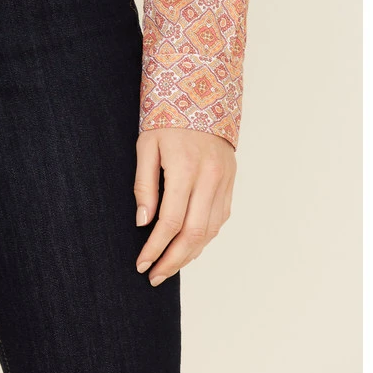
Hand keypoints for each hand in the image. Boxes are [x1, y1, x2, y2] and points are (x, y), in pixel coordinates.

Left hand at [133, 127, 234, 284]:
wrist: (202, 96)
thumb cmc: (167, 119)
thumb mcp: (147, 145)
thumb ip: (145, 184)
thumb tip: (144, 223)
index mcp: (186, 168)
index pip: (171, 222)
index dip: (156, 247)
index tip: (142, 263)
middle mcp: (210, 179)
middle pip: (194, 234)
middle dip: (173, 260)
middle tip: (155, 276)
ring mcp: (224, 182)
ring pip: (210, 231)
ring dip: (190, 254)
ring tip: (169, 266)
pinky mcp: (230, 184)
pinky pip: (219, 220)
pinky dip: (204, 238)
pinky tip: (189, 247)